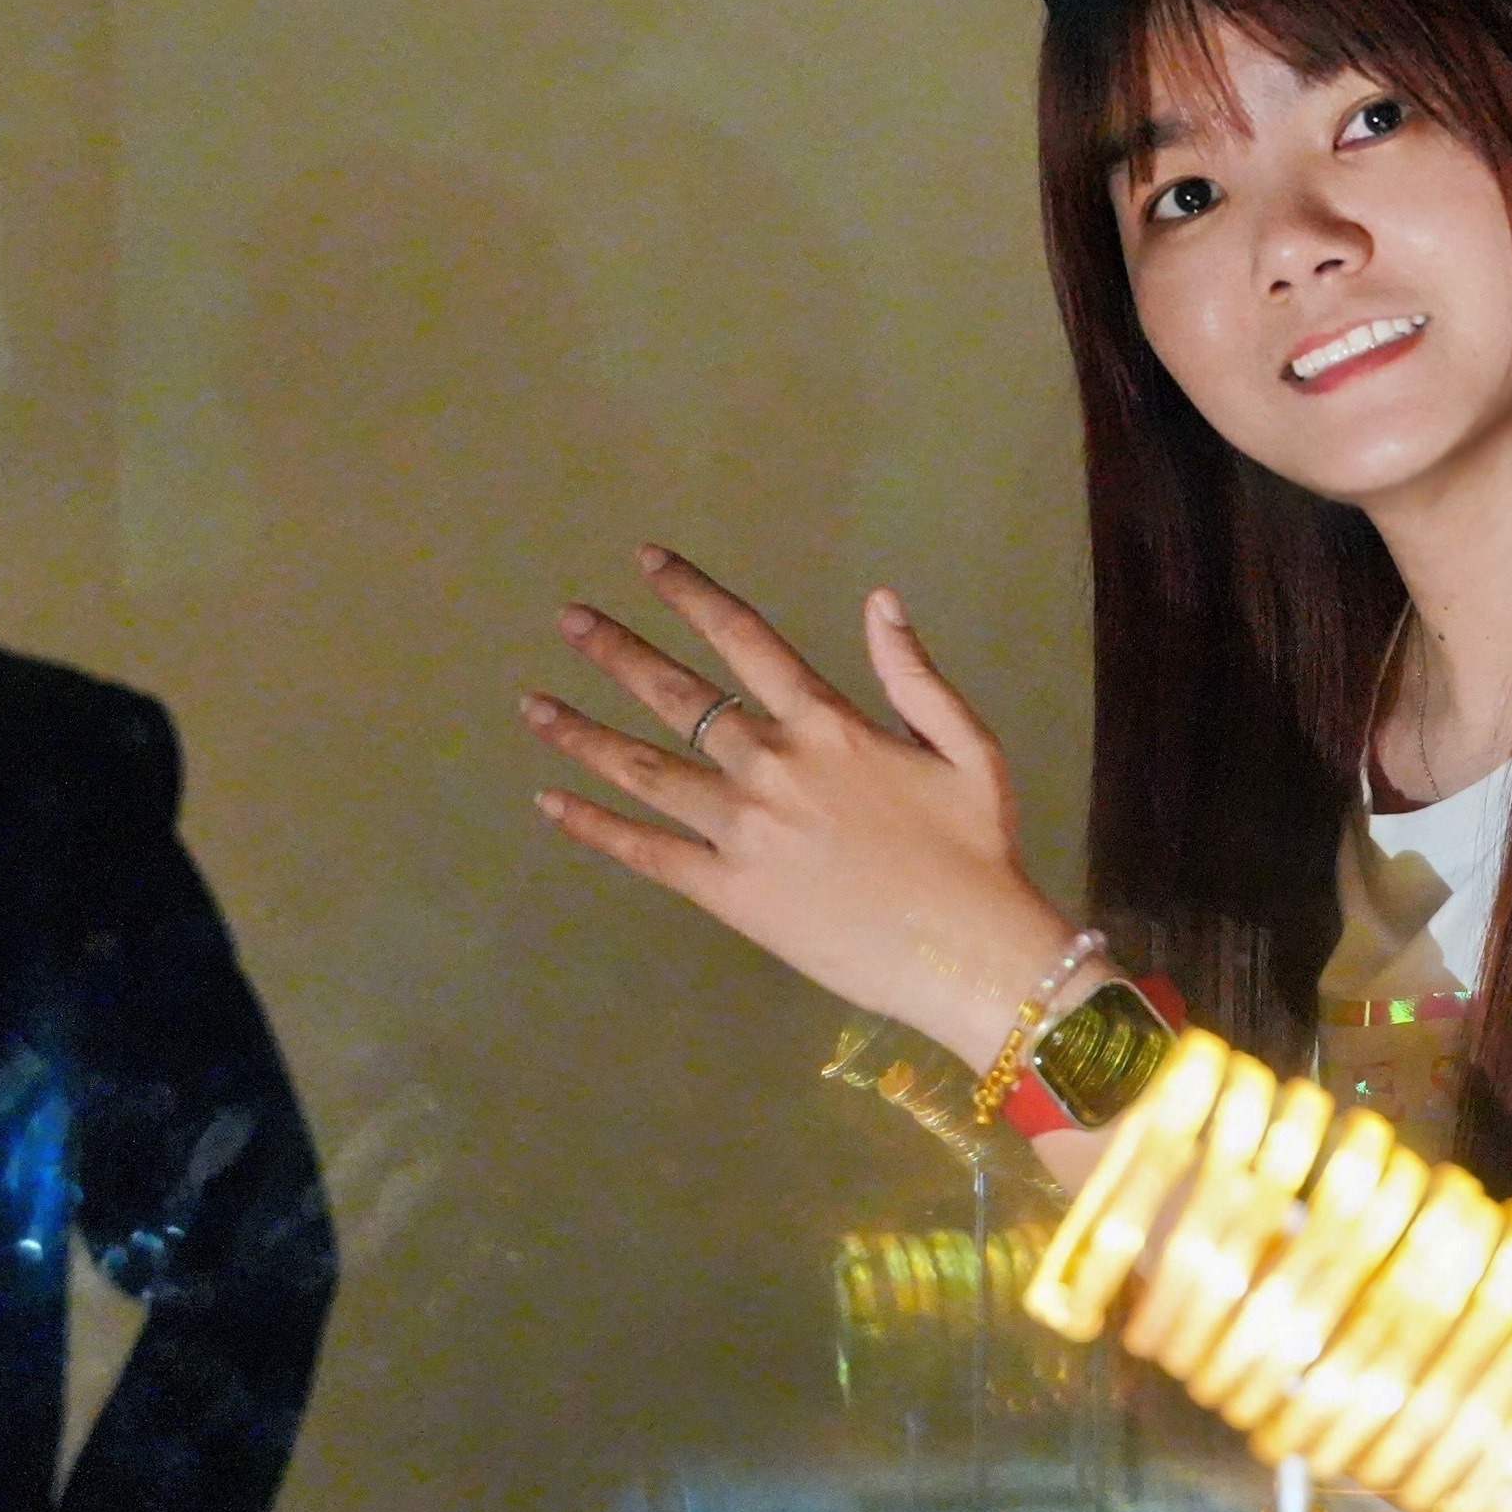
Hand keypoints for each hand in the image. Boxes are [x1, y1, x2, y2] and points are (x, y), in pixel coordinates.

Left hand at [523, 548, 1082, 1068]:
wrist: (965, 951)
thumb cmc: (976, 850)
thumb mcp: (968, 747)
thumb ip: (915, 675)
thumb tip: (879, 599)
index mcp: (827, 723)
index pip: (743, 639)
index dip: (690, 593)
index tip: (647, 561)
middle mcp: (770, 764)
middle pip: (676, 695)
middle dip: (616, 650)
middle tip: (568, 619)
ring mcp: (740, 829)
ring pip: (644, 768)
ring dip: (583, 734)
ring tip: (534, 706)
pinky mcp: (725, 891)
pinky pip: (646, 851)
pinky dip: (594, 826)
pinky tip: (550, 804)